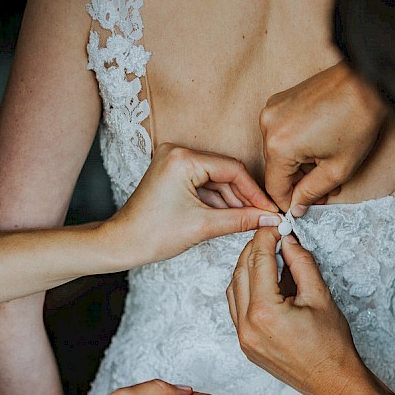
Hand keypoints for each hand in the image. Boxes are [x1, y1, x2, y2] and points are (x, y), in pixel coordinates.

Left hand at [102, 143, 281, 265]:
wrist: (122, 243)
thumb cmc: (153, 234)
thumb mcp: (203, 226)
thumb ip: (241, 219)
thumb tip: (270, 218)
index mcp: (183, 158)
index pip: (232, 169)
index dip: (255, 192)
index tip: (271, 210)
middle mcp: (178, 152)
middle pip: (225, 173)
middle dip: (245, 198)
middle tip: (266, 216)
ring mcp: (175, 161)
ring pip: (217, 180)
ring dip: (233, 201)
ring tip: (252, 220)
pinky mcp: (173, 173)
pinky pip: (204, 184)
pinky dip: (218, 201)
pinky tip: (233, 216)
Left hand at [226, 228, 367, 394]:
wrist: (332, 382)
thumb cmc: (332, 345)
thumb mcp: (320, 296)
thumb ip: (301, 263)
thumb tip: (288, 240)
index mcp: (265, 312)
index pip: (258, 261)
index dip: (266, 238)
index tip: (276, 226)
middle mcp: (247, 325)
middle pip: (240, 272)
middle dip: (255, 249)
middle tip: (273, 236)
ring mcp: (243, 337)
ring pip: (233, 288)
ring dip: (247, 268)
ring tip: (269, 256)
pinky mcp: (245, 344)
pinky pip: (236, 307)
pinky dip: (245, 288)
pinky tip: (263, 280)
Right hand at [260, 63, 385, 215]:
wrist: (366, 82)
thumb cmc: (357, 121)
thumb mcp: (338, 169)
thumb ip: (312, 192)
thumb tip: (296, 207)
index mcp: (279, 146)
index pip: (274, 187)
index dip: (289, 202)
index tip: (302, 208)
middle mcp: (269, 126)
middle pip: (276, 168)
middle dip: (298, 182)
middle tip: (324, 190)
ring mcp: (273, 110)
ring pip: (280, 151)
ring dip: (300, 164)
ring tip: (327, 167)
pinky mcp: (280, 101)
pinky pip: (282, 133)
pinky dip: (298, 145)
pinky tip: (320, 147)